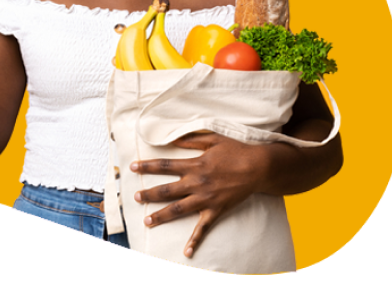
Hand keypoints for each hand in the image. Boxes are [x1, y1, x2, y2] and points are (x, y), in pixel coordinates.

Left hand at [130, 132, 267, 257]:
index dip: (147, 166)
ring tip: (147, 221)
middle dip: (149, 194)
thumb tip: (171, 139)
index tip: (133, 167)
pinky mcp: (217, 210)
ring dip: (161, 216)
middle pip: (167, 190)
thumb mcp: (212, 139)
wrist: (258, 167)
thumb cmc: (236, 151)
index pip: (165, 166)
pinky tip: (187, 252)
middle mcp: (197, 183)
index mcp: (194, 165)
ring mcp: (206, 198)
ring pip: (179, 209)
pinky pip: (204, 228)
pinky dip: (195, 240)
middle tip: (135, 197)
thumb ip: (190, 140)